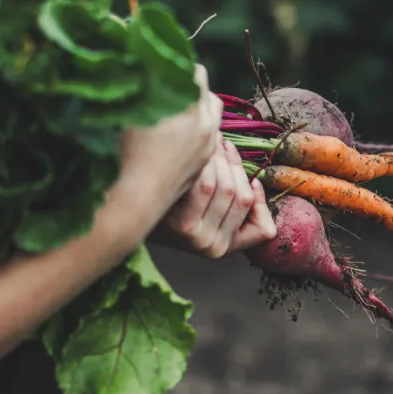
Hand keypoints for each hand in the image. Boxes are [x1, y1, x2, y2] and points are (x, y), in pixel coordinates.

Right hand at [111, 63, 222, 228]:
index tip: (162, 64)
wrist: (135, 199)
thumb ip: (140, 83)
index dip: (178, 65)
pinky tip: (175, 132)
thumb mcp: (129, 111)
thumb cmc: (124, 155)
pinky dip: (198, 129)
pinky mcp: (202, 164)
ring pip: (212, 117)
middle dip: (191, 87)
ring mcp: (207, 148)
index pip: (195, 72)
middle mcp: (206, 127)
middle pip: (208, 94)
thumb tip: (139, 58)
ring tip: (174, 109)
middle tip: (168, 86)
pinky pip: (209, 137)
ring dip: (198, 109)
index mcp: (190, 110)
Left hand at [154, 138, 276, 258]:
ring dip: (220, 160)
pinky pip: (207, 186)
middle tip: (222, 145)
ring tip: (210, 145)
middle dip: (234, 166)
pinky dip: (207, 165)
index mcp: (225, 248)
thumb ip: (229, 204)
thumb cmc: (169, 206)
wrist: (128, 212)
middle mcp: (215, 247)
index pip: (264, 230)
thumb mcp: (204, 215)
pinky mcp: (183, 226)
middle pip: (242, 197)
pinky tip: (199, 156)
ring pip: (227, 188)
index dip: (261, 202)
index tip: (253, 181)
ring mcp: (199, 238)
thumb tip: (253, 182)